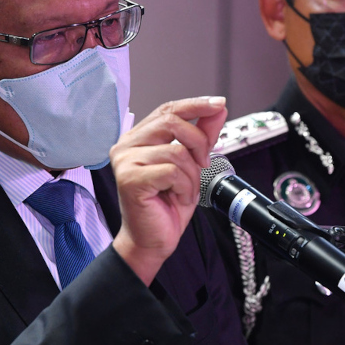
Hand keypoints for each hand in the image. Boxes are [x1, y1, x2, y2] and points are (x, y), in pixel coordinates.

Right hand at [110, 96, 227, 284]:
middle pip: (172, 122)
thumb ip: (202, 136)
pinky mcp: (130, 179)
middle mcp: (126, 145)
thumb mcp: (192, 166)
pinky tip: (176, 197)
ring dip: (192, 174)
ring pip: (177, 150)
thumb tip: (218, 109)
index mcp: (137, 138)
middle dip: (199, 141)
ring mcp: (125, 161)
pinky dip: (184, 186)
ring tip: (185, 190)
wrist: (152, 241)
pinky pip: (172, 171)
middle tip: (204, 163)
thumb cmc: (166, 205)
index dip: (195, 105)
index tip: (219, 103)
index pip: (168, 110)